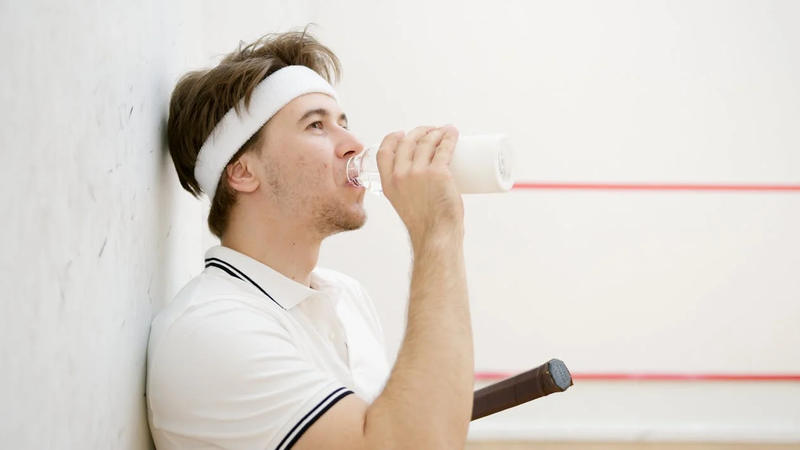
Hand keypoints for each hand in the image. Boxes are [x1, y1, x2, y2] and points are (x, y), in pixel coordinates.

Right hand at [376, 125, 463, 247]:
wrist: (435, 237)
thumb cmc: (425, 225)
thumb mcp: (403, 204)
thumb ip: (406, 190)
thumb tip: (422, 181)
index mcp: (388, 183)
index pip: (384, 152)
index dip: (392, 138)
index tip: (402, 133)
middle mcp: (400, 175)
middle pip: (408, 142)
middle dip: (420, 131)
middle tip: (432, 131)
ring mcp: (418, 173)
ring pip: (427, 142)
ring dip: (437, 132)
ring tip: (446, 131)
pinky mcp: (438, 173)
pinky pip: (444, 148)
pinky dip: (449, 137)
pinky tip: (452, 133)